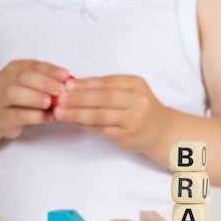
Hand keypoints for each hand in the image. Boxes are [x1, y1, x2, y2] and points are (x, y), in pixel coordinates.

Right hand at [0, 60, 68, 138]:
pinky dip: (34, 116)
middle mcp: (4, 80)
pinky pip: (16, 115)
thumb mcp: (33, 87)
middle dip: (44, 82)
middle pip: (22, 77)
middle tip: (61, 90)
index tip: (66, 76)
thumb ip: (49, 83)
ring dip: (34, 97)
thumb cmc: (21, 99)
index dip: (50, 70)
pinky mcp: (0, 118)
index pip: (33, 65)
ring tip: (50, 103)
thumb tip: (71, 83)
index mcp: (14, 69)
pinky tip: (48, 117)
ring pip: (13, 94)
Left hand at [53, 75, 167, 151]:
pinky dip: (83, 125)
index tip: (65, 85)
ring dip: (76, 114)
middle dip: (77, 99)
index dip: (84, 84)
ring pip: (99, 116)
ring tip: (60, 112)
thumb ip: (107, 87)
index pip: (105, 83)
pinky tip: (72, 121)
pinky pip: (100, 130)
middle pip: (102, 99)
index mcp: (136, 85)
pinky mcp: (126, 137)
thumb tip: (73, 85)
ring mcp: (132, 121)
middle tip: (59, 99)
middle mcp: (137, 102)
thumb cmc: (141, 108)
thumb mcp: (131, 90)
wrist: (162, 131)